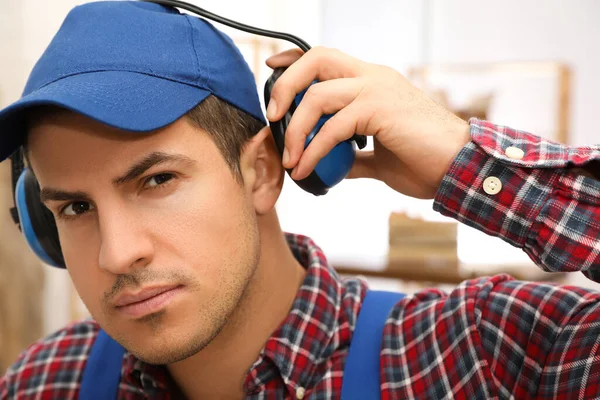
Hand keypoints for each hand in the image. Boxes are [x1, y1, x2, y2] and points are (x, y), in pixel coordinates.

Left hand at [265, 47, 470, 198]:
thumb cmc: (425, 161)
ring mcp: (377, 89)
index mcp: (371, 82)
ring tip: (290, 160)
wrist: (459, 168)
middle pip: (316, 59)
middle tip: (273, 118)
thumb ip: (354, 157)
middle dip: (286, 86)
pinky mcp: (381, 109)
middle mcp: (372, 77)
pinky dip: (314, 151)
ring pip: (318, 95)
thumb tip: (332, 167)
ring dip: (295, 130)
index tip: (272, 71)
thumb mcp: (379, 159)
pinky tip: (307, 171)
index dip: (295, 62)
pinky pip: (334, 126)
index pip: (325, 58)